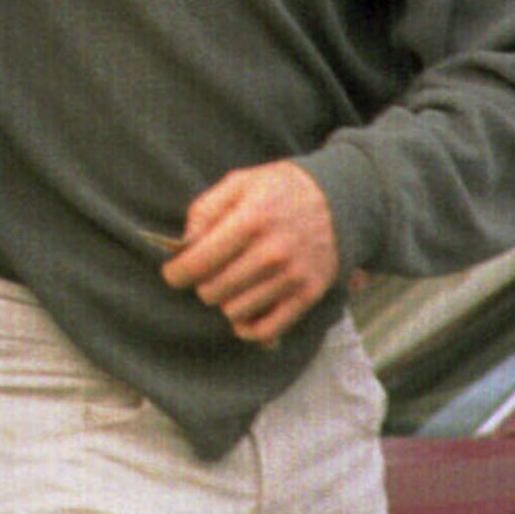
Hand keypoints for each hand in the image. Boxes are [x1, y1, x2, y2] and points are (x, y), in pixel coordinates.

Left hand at [163, 162, 340, 344]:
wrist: (340, 199)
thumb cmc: (280, 190)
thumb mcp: (239, 183)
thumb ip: (205, 211)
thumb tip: (183, 246)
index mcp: (251, 220)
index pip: (197, 264)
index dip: (176, 273)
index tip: (174, 273)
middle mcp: (272, 252)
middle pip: (212, 292)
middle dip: (203, 284)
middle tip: (212, 272)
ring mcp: (292, 277)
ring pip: (234, 312)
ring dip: (227, 301)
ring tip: (235, 283)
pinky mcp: (308, 295)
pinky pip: (266, 331)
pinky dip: (248, 327)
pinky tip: (245, 311)